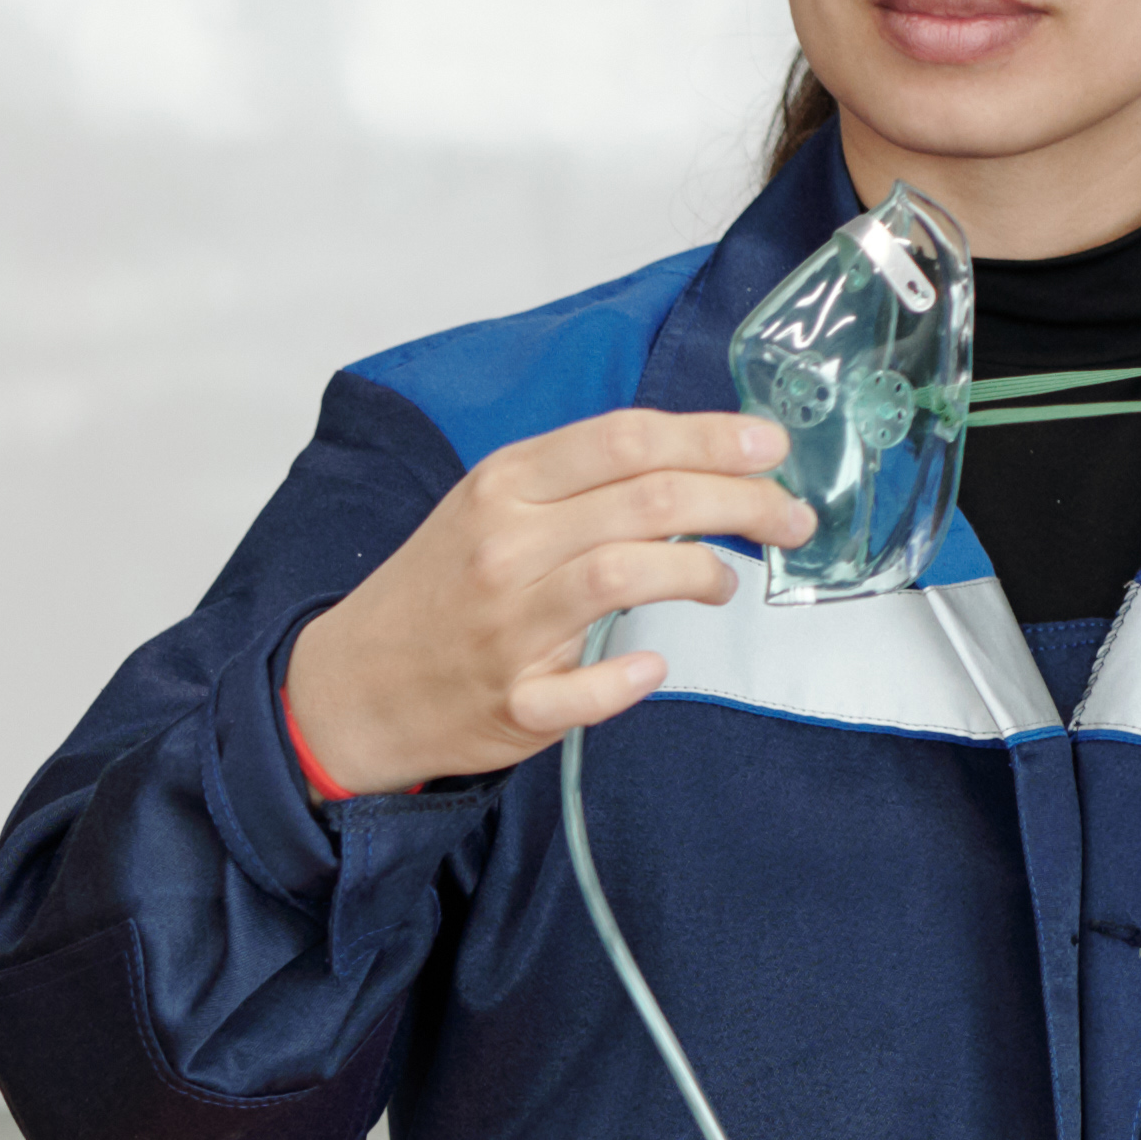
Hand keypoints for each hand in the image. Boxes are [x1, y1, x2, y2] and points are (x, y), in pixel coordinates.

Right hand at [274, 410, 796, 794]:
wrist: (350, 686)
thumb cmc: (439, 590)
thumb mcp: (488, 508)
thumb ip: (578, 484)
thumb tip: (694, 465)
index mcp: (502, 486)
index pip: (625, 439)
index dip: (712, 437)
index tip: (770, 446)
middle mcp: (505, 546)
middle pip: (650, 502)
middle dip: (743, 504)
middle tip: (790, 518)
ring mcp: (507, 627)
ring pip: (629, 575)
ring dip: (703, 575)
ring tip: (726, 582)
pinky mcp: (512, 703)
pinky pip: (590, 689)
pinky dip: (634, 676)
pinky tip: (655, 664)